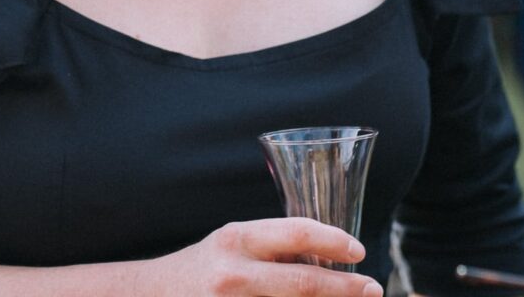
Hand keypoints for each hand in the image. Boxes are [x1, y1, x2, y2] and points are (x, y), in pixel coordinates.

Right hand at [145, 217, 382, 295]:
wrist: (150, 294)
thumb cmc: (203, 268)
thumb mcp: (234, 245)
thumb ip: (273, 249)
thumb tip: (330, 259)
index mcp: (237, 239)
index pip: (295, 232)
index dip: (333, 241)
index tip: (358, 251)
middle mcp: (234, 273)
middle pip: (304, 283)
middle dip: (346, 289)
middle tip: (373, 289)